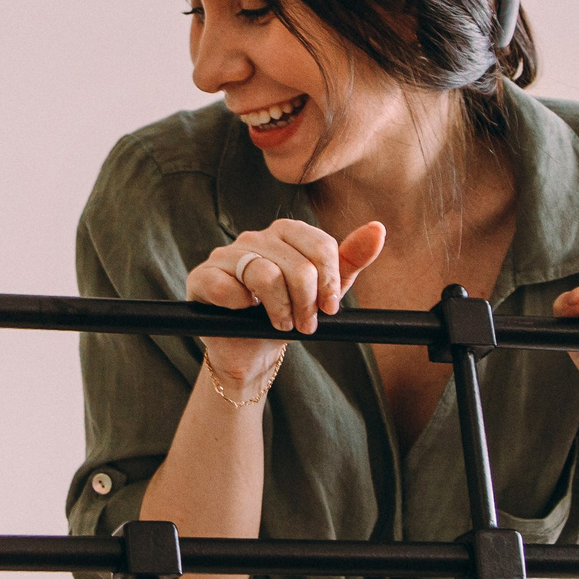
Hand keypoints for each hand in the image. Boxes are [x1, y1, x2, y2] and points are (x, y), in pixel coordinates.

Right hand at [187, 218, 387, 381]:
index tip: (330, 308)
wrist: (250, 348)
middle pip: (297, 265)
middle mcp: (254, 238)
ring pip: (265, 276)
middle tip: (305, 325)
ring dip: (280, 309)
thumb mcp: (324, 290)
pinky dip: (241, 306)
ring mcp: (225, 256)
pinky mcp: (202, 277)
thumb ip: (350, 260)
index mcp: (285, 233)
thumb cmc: (287, 313)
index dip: (330, 281)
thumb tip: (377, 230)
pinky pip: (227, 287)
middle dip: (307, 303)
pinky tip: (244, 313)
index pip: (319, 245)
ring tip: (281, 324)